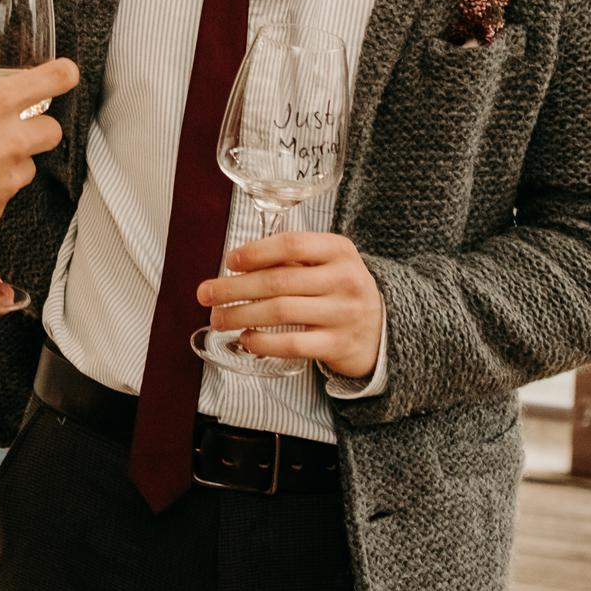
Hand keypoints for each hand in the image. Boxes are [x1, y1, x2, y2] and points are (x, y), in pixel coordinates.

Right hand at [0, 58, 74, 252]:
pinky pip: (5, 196)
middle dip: (39, 126)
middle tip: (14, 125)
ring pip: (29, 166)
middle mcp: (10, 141)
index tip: (64, 73)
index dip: (63, 74)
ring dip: (14, 161)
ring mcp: (7, 179)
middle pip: (52, 130)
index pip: (52, 80)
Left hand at [196, 231, 384, 379]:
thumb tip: (237, 264)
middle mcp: (344, 280)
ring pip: (280, 312)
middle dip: (234, 288)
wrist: (384, 329)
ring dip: (241, 315)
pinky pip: (292, 344)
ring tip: (219, 318)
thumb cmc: (342, 290)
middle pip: (278, 281)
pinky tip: (246, 339)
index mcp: (339, 250)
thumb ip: (292, 259)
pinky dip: (263, 342)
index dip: (255, 252)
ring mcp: (343, 314)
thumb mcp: (328, 263)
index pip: (291, 244)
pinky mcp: (338, 345)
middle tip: (206, 294)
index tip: (230, 261)